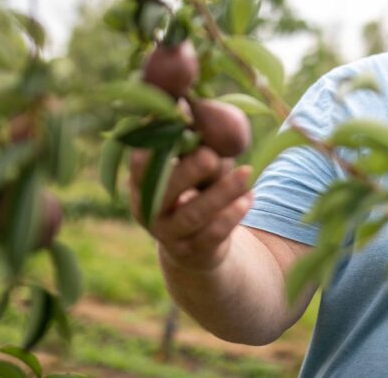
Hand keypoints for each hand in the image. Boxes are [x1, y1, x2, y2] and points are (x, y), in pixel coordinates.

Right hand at [129, 145, 252, 270]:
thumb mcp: (195, 169)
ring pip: (192, 215)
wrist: (197, 244)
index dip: (150, 155)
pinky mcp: (191, 252)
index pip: (139, 168)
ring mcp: (168, 234)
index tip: (171, 136)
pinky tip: (248, 198)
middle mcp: (148, 210)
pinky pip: (211, 235)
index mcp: (142, 183)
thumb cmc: (196, 189)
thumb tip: (213, 148)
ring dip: (221, 193)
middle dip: (188, 172)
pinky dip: (231, 216)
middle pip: (164, 192)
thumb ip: (200, 154)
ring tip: (245, 173)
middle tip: (210, 156)